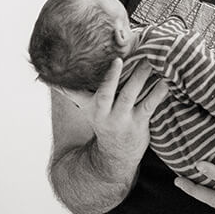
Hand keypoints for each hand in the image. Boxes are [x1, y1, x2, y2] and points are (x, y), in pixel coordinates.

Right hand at [62, 58, 169, 177]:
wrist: (115, 155)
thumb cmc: (103, 122)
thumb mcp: (86, 108)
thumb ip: (71, 92)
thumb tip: (48, 79)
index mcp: (92, 107)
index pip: (85, 91)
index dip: (93, 79)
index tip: (104, 62)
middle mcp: (105, 113)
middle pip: (108, 92)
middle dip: (114, 76)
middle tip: (123, 58)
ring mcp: (123, 118)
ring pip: (131, 95)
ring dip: (140, 77)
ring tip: (150, 60)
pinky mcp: (140, 123)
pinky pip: (149, 105)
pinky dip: (158, 92)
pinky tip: (166, 80)